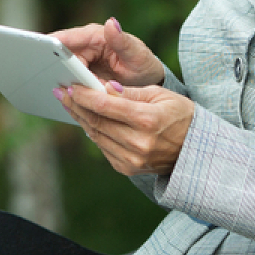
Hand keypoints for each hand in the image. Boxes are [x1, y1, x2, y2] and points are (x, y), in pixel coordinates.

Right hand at [47, 17, 164, 87]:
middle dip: (55, 69)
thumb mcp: (138, 54)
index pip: (68, 39)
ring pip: (62, 71)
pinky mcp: (80, 74)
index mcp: (95, 36)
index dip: (52, 46)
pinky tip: (66, 99)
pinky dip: (68, 89)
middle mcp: (84, 46)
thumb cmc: (143, 64)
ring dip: (61, 81)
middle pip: (60, 57)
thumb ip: (123, 42)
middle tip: (53, 82)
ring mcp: (81, 60)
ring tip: (61, 94)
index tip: (40, 53)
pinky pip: (68, 81)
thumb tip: (111, 23)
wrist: (147, 82)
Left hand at [55, 79, 193, 177]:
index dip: (84, 95)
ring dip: (80, 118)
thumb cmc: (180, 115)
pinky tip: (87, 119)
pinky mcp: (127, 168)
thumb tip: (103, 87)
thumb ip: (130, 92)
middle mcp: (138, 143)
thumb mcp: (160, 95)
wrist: (194, 150)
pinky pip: (103, 147)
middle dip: (76, 105)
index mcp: (148, 120)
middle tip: (60, 92)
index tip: (71, 85)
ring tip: (69, 103)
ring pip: (96, 135)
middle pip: (97, 121)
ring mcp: (132, 159)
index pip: (106, 106)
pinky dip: (93, 132)